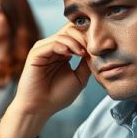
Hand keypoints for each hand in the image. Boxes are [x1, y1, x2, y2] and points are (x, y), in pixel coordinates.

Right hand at [0, 23, 90, 137]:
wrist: (40, 108)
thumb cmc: (57, 96)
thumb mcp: (79, 78)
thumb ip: (86, 63)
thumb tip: (97, 51)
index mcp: (62, 52)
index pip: (76, 35)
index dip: (89, 37)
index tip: (100, 47)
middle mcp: (52, 47)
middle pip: (70, 30)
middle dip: (84, 36)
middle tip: (93, 47)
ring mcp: (43, 49)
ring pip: (63, 35)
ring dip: (76, 42)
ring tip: (83, 53)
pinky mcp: (36, 53)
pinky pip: (52, 43)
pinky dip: (65, 46)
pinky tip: (73, 54)